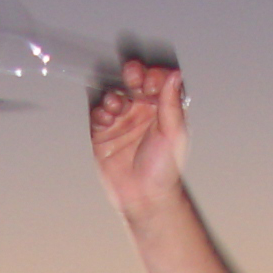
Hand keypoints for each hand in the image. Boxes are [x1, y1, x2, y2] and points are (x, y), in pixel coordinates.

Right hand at [91, 58, 188, 218]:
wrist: (144, 196)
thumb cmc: (164, 169)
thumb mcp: (174, 133)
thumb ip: (172, 103)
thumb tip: (174, 75)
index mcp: (162, 109)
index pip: (157, 81)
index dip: (152, 76)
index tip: (150, 80)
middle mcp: (142, 111)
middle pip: (134, 83)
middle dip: (132, 75)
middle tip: (131, 75)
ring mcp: (122, 120)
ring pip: (114, 94)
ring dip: (114, 95)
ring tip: (117, 107)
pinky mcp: (103, 132)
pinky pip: (98, 113)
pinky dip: (100, 111)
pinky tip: (107, 118)